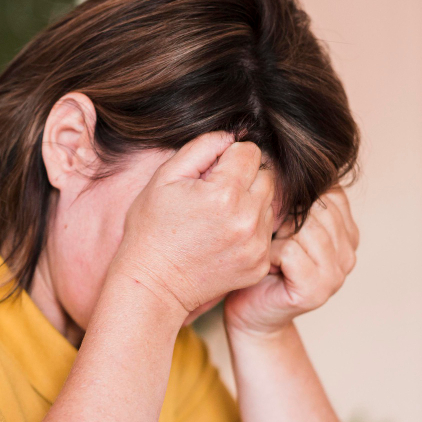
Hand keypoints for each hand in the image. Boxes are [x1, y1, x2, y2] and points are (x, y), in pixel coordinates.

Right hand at [110, 132, 274, 319]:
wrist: (154, 285)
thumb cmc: (152, 228)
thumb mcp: (164, 178)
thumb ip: (201, 147)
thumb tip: (231, 136)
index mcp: (224, 193)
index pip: (250, 152)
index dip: (228, 157)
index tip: (209, 174)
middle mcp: (248, 219)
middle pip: (267, 176)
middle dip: (244, 178)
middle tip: (214, 196)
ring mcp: (256, 245)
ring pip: (270, 203)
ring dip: (250, 203)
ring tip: (219, 218)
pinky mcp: (259, 264)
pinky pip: (266, 231)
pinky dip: (251, 229)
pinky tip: (224, 237)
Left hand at [224, 185, 358, 336]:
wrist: (251, 312)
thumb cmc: (261, 263)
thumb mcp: (282, 222)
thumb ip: (298, 198)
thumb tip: (290, 154)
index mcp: (348, 231)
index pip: (330, 192)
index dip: (296, 197)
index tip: (276, 217)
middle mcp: (349, 251)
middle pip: (318, 208)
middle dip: (285, 215)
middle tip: (267, 235)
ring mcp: (338, 273)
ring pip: (305, 227)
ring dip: (276, 235)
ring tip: (267, 250)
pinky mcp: (318, 289)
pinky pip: (291, 250)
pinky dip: (270, 253)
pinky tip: (265, 264)